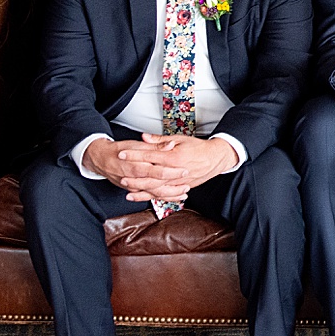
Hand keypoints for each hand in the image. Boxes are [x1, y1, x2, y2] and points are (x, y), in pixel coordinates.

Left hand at [83, 134, 235, 203]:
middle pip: (150, 175)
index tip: (122, 154)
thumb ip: (160, 140)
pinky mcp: (180, 188)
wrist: (214, 159)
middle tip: (119, 174)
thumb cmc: (197, 147)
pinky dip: (151, 197)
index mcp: (174, 156)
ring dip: (140, 189)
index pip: (150, 156)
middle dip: (133, 175)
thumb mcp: (179, 139)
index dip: (134, 155)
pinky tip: (140, 197)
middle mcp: (175, 171)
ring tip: (126, 189)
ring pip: (156, 188)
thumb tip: (144, 137)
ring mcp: (178, 182)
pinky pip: (163, 195)